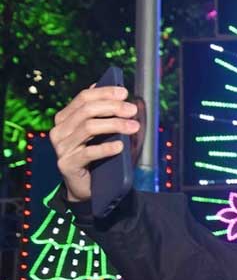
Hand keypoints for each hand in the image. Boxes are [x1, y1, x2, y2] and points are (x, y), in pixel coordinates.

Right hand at [49, 85, 138, 202]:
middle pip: (87, 110)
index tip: (124, 93)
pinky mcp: (67, 164)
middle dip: (113, 107)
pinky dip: (106, 148)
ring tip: (134, 127)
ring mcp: (61, 148)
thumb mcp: (101, 133)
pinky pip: (89, 153)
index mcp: (65, 118)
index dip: (104, 93)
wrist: (86, 187)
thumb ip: (104, 115)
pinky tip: (120, 146)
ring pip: (88, 128)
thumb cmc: (97, 156)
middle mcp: (60, 130)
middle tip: (132, 110)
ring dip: (115, 125)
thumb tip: (121, 95)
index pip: (83, 98)